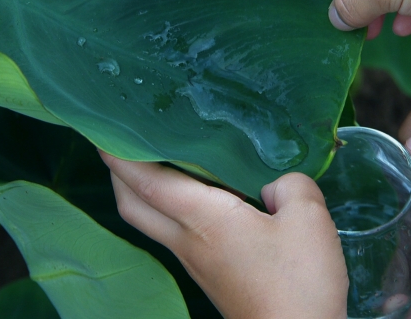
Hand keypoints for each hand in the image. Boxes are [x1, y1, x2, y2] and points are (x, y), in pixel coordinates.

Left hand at [99, 151, 348, 318]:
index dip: (119, 153)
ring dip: (142, 190)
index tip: (102, 128)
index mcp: (203, 219)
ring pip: (150, 220)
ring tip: (155, 158)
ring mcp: (194, 261)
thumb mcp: (308, 219)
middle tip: (123, 140)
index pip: (146, 180)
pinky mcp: (208, 274)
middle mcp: (187, 240)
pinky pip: (174, 232)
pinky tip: (196, 195)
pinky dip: (168, 207)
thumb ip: (290, 185)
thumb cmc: (298, 281)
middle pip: (133, 205)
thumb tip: (275, 183)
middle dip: (118, 172)